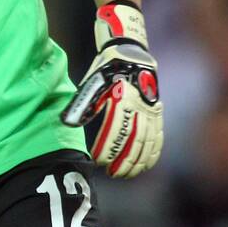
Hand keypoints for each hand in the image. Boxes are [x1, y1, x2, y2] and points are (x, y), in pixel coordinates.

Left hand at [61, 0, 162, 178]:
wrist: (131, 52)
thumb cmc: (107, 68)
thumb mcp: (92, 82)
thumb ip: (83, 104)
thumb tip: (68, 124)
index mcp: (123, 99)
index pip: (116, 132)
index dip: (108, 149)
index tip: (99, 162)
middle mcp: (140, 106)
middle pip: (134, 142)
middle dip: (124, 162)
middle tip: (112, 174)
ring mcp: (152, 110)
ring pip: (148, 142)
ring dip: (138, 161)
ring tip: (126, 174)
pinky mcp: (158, 111)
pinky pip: (159, 136)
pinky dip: (153, 153)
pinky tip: (145, 165)